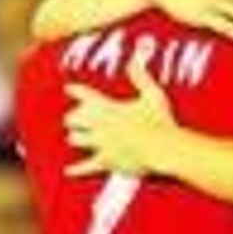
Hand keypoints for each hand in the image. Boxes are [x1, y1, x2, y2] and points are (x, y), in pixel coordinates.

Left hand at [64, 58, 173, 176]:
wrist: (163, 149)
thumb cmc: (160, 122)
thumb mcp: (152, 95)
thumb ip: (141, 78)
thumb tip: (132, 62)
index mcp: (109, 107)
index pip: (85, 95)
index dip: (75, 91)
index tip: (69, 88)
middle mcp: (100, 125)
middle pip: (73, 119)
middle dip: (73, 118)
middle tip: (74, 118)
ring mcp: (101, 144)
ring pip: (76, 139)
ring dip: (75, 137)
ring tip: (75, 137)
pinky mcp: (106, 162)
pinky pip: (86, 166)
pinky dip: (77, 169)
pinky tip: (69, 171)